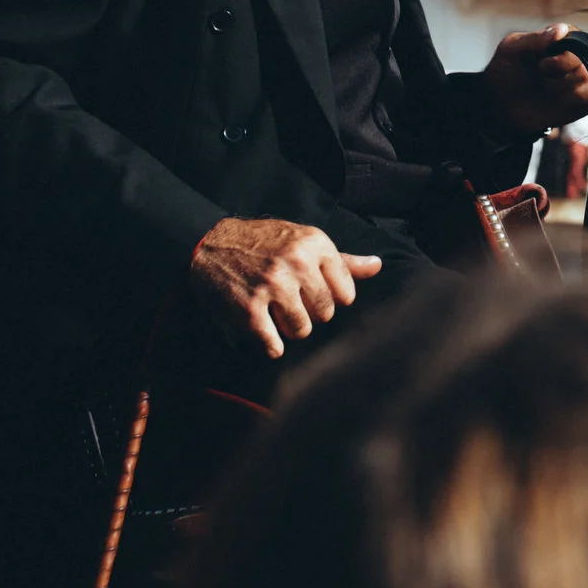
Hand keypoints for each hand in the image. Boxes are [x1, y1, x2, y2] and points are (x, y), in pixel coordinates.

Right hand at [188, 218, 381, 357]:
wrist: (210, 244)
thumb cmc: (264, 243)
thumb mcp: (304, 241)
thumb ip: (342, 259)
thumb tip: (377, 266)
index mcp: (315, 244)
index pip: (346, 293)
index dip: (331, 298)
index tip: (313, 293)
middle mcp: (297, 264)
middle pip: (325, 314)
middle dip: (309, 313)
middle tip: (290, 303)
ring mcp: (273, 287)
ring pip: (302, 330)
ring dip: (290, 329)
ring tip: (277, 314)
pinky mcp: (249, 309)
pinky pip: (274, 345)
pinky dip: (271, 346)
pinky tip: (265, 334)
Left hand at [483, 24, 587, 132]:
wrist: (501, 105)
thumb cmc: (505, 72)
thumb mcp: (512, 49)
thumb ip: (535, 38)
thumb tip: (562, 30)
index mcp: (561, 40)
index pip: (580, 40)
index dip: (563, 55)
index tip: (542, 62)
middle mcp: (575, 58)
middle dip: (561, 74)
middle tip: (541, 76)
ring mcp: (580, 81)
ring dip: (565, 91)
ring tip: (547, 91)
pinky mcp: (583, 102)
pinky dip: (583, 103)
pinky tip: (563, 103)